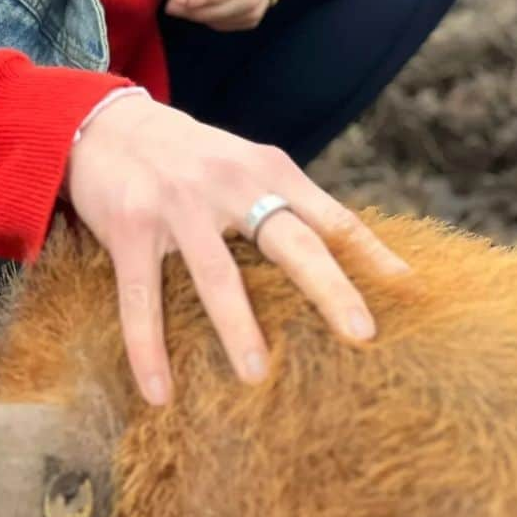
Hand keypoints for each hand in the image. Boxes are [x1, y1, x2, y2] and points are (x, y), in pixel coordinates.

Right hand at [64, 94, 408, 406]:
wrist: (107, 124)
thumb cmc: (190, 157)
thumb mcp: (244, 164)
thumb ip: (286, 202)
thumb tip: (345, 259)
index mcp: (267, 169)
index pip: (332, 216)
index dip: (371, 254)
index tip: (409, 291)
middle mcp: (229, 183)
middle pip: (290, 240)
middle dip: (328, 288)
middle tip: (362, 335)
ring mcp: (178, 206)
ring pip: (216, 274)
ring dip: (238, 327)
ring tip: (257, 376)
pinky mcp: (131, 228)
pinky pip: (141, 298)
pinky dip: (148, 349)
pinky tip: (159, 392)